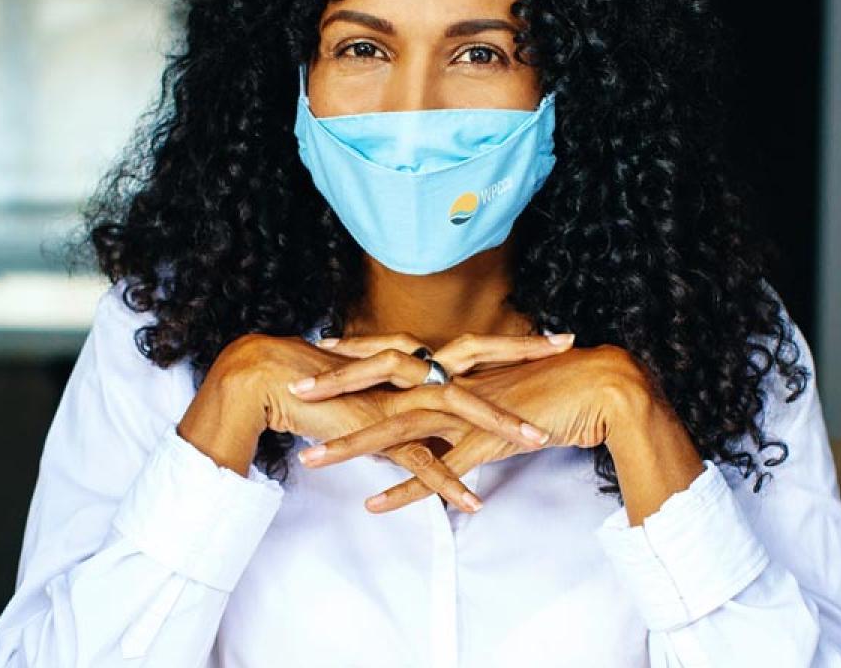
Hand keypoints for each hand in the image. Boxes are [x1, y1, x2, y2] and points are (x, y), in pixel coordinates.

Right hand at [176, 333, 551, 511]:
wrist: (273, 380)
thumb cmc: (321, 379)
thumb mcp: (375, 382)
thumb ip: (407, 391)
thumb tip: (435, 402)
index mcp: (415, 356)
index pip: (476, 344)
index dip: (517, 340)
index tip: (558, 337)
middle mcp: (411, 369)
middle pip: (477, 358)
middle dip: (523, 355)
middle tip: (567, 350)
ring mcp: (397, 399)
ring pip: (457, 408)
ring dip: (499, 425)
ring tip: (538, 441)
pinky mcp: (378, 429)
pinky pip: (420, 460)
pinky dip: (448, 482)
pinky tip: (473, 503)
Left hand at [305, 341, 702, 513]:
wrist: (605, 386)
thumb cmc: (558, 383)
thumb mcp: (504, 383)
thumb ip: (475, 390)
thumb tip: (454, 397)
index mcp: (458, 361)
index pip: (395, 354)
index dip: (356, 355)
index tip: (316, 355)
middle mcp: (457, 378)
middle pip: (384, 381)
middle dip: (335, 388)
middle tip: (293, 392)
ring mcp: (470, 407)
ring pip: (400, 426)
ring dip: (353, 446)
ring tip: (312, 462)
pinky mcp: (489, 439)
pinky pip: (441, 467)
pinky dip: (407, 489)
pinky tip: (375, 506)